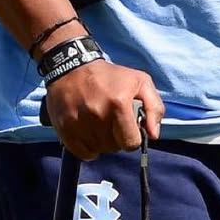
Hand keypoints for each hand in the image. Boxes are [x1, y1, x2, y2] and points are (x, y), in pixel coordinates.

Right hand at [44, 60, 163, 161]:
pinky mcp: (64, 128)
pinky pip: (82, 153)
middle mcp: (98, 114)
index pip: (131, 143)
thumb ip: (154, 108)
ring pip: (98, 150)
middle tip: (112, 123)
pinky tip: (88, 132)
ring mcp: (79, 122)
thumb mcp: (140, 82)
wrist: (72, 67)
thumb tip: (154, 135)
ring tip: (99, 124)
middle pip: (114, 148)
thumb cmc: (110, 76)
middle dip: (116, 138)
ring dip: (101, 142)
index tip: (128, 128)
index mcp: (119, 103)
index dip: (132, 138)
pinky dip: (87, 147)